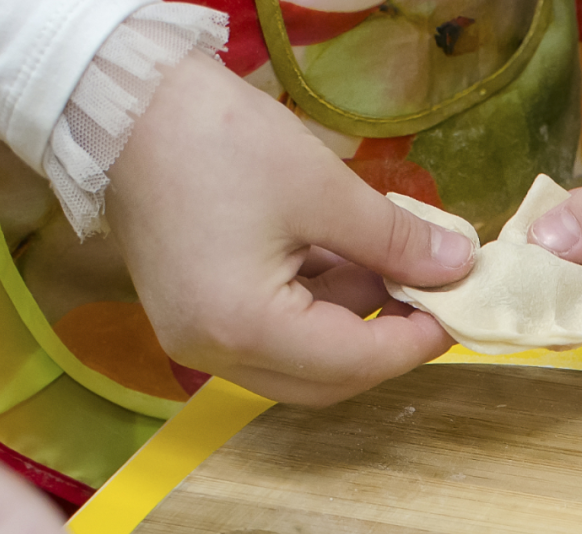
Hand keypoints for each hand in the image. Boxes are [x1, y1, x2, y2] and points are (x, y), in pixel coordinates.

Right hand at [107, 51, 474, 405]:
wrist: (122, 105)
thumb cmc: (220, 141)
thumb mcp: (323, 189)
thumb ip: (396, 240)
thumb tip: (458, 265)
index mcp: (244, 328)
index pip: (353, 363)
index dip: (416, 342)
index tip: (459, 309)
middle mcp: (214, 353)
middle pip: (325, 380)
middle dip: (386, 342)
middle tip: (431, 297)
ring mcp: (197, 338)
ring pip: (299, 360)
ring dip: (352, 321)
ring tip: (391, 264)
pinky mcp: (193, 314)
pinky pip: (270, 333)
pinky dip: (316, 307)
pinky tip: (346, 261)